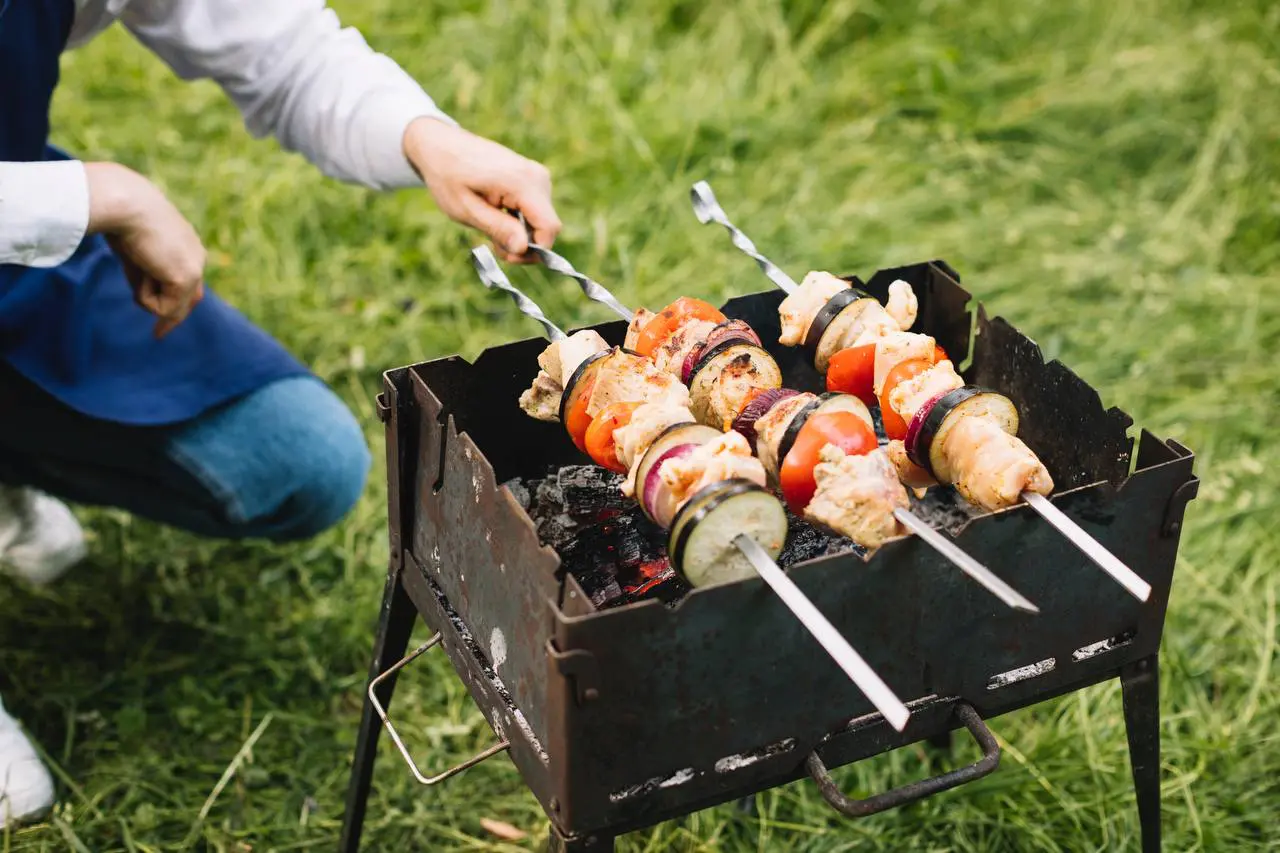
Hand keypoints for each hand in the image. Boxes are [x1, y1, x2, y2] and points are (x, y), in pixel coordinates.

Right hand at [84, 162, 205, 337]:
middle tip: (158, 335)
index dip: (178, 303)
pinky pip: (163, 308)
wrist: (126, 203)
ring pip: (172, 306)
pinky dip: (145, 295)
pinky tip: (141, 268)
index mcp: (188, 245)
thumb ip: (145, 273)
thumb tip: (148, 301)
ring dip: (144, 294)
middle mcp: (197, 257)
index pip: (189, 282)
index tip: (164, 320)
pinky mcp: (186, 278)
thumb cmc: (121, 219)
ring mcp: (195, 269)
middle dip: (173, 318)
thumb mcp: (135, 251)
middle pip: (191, 300)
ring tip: (136, 263)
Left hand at [403, 118, 561, 263]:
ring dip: (520, 233)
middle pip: (547, 226)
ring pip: (542, 220)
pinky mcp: (532, 177)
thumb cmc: (449, 176)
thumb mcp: (466, 209)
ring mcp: (537, 175)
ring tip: (490, 228)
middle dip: (524, 243)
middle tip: (494, 246)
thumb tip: (523, 248)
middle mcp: (537, 176)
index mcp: (522, 183)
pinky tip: (496, 216)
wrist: (442, 145)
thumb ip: (498, 229)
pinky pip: (536, 209)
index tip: (508, 256)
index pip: (549, 227)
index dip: (534, 251)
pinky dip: (519, 220)